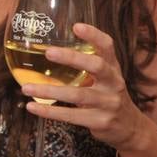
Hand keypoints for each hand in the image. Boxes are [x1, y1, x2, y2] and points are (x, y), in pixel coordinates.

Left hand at [20, 23, 144, 150]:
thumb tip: (48, 50)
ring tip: (26, 88)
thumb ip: (85, 66)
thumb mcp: (104, 79)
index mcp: (113, 69)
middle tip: (48, 52)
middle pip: (96, 66)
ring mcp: (108, 103)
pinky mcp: (99, 122)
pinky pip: (71, 116)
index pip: (108, 47)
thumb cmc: (108, 97)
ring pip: (78, 95)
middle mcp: (114, 83)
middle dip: (72, 58)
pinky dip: (50, 112)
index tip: (76, 26)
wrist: (130, 129)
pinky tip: (32, 107)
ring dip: (49, 90)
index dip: (94, 35)